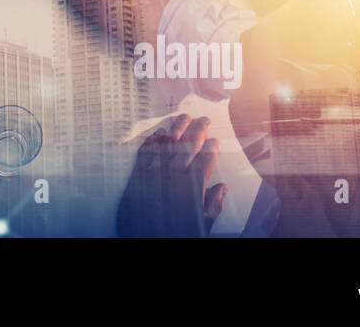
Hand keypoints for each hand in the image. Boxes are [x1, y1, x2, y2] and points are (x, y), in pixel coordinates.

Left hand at [117, 114, 227, 236]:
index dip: (212, 148)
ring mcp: (155, 172)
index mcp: (193, 186)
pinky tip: (159, 132)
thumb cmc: (175, 234)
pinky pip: (146, 151)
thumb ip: (213, 205)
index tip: (215, 141)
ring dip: (177, 128)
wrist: (144, 241)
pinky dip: (153, 140)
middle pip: (189, 145)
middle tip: (204, 120)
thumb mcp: (202, 224)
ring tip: (184, 117)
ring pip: (168, 143)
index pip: (205, 159)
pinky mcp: (138, 175)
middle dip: (198, 130)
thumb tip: (221, 189)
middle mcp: (174, 175)